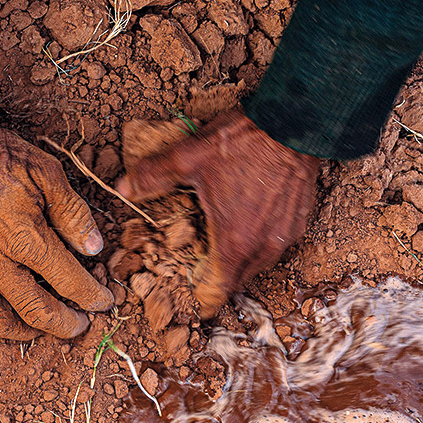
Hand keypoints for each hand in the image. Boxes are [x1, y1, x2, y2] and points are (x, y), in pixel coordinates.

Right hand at [0, 0, 110, 339]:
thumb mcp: (46, 172)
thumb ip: (73, 213)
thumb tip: (95, 248)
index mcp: (24, 237)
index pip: (69, 282)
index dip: (92, 297)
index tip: (104, 301)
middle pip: (37, 311)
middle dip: (66, 324)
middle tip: (82, 325)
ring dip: (27, 331)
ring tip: (45, 326)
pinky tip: (8, 310)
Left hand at [118, 108, 318, 317]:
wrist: (296, 121)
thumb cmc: (244, 141)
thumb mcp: (190, 156)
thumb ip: (154, 176)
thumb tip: (123, 186)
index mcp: (234, 241)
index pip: (217, 293)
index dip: (202, 301)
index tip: (191, 301)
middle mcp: (263, 247)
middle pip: (237, 281)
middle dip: (217, 279)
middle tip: (198, 267)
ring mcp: (285, 236)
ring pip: (257, 264)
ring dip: (239, 260)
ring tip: (220, 242)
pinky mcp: (299, 222)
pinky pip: (274, 245)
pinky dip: (259, 242)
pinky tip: (246, 221)